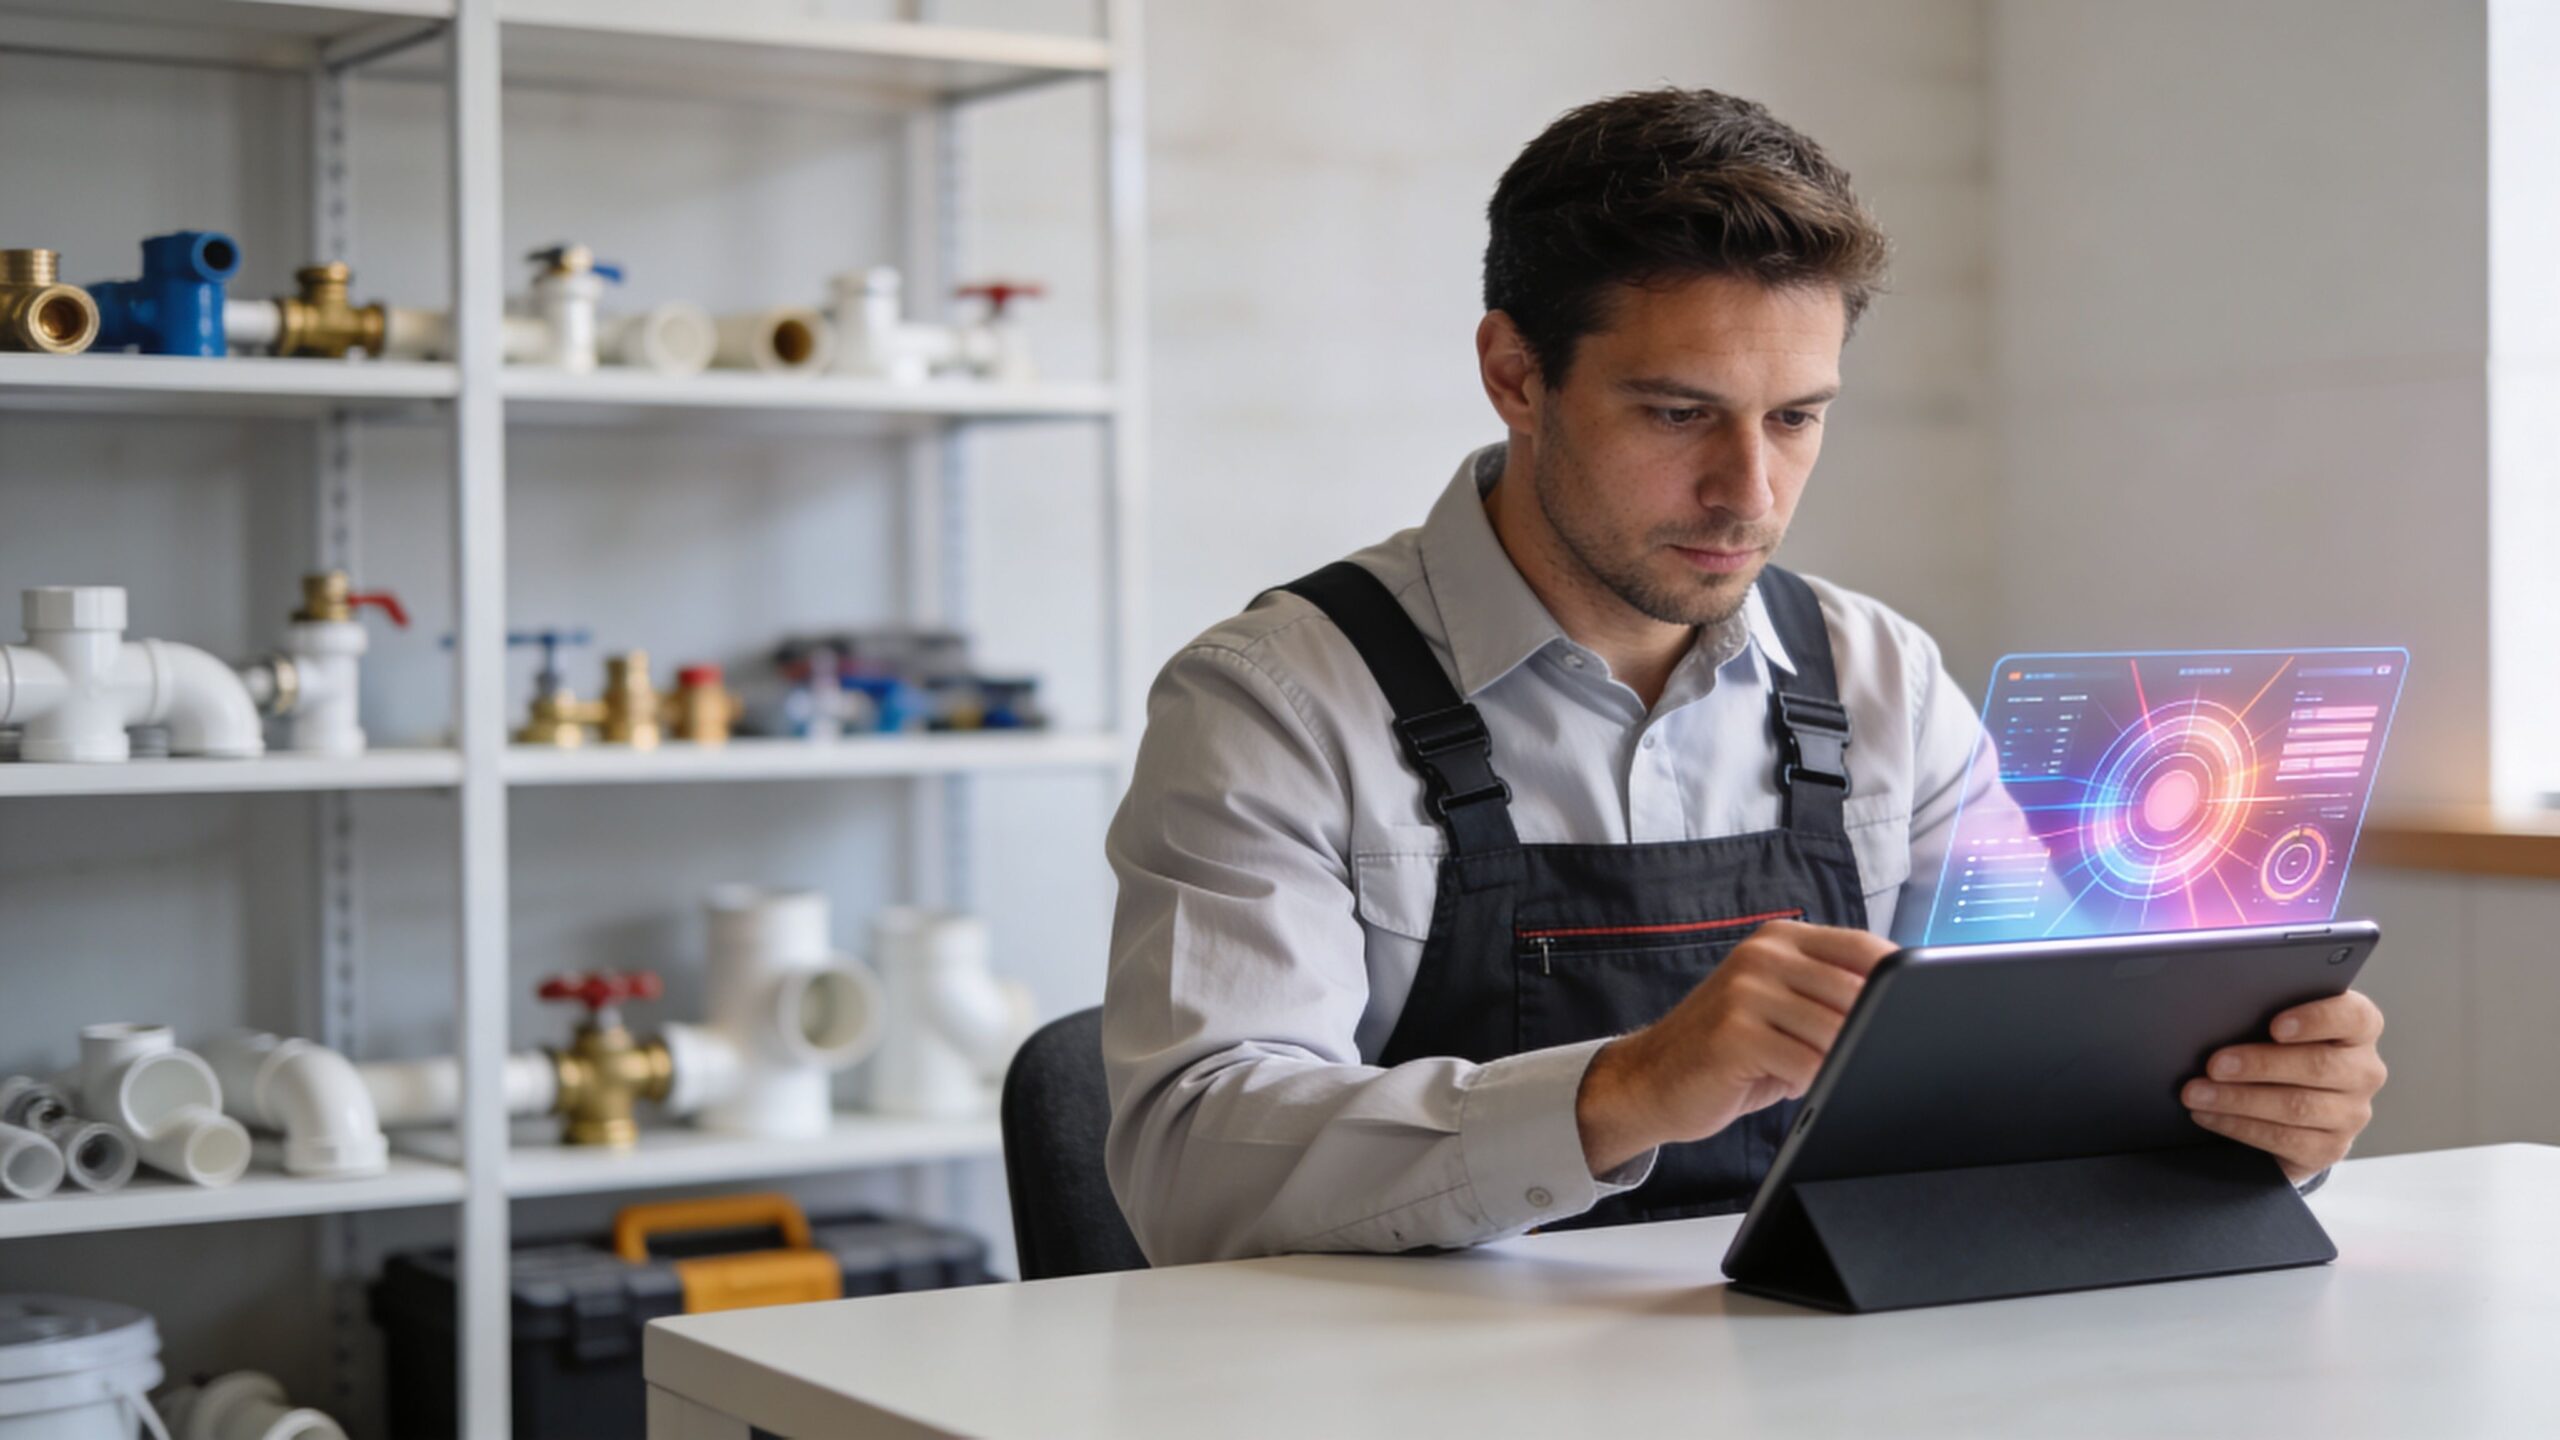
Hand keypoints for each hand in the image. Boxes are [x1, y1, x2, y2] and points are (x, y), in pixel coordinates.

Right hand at [1575, 920, 1896, 1175]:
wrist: (1648, 1079)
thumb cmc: (1728, 1050)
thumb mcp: (1781, 1008)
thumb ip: (1829, 996)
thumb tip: (1903, 1008)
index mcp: (1780, 940)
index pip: (1864, 948)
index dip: (1898, 984)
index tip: (1915, 1013)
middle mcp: (1763, 955)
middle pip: (1856, 990)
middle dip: (1871, 1031)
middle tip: (1868, 1057)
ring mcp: (1745, 990)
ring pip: (1834, 1030)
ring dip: (1837, 1061)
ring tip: (1813, 1071)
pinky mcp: (1734, 1033)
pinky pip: (1805, 1063)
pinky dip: (1810, 1082)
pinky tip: (1790, 1084)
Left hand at [2182, 991, 2386, 1183]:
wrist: (2293, 1109)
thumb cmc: (2280, 1051)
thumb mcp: (2279, 1028)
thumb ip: (2266, 1014)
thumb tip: (2219, 1015)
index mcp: (2358, 1030)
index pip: (2355, 1017)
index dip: (2316, 1020)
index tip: (2275, 1026)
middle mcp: (2363, 1071)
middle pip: (2317, 1065)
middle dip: (2259, 1065)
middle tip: (2213, 1064)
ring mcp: (2352, 1114)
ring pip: (2297, 1106)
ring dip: (2238, 1099)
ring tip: (2196, 1093)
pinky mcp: (2330, 1148)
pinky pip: (2283, 1139)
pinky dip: (2238, 1126)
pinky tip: (2208, 1115)